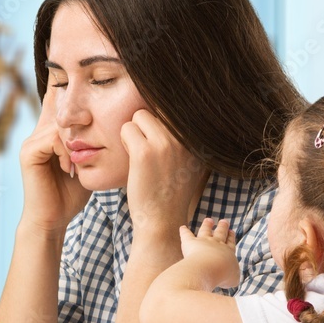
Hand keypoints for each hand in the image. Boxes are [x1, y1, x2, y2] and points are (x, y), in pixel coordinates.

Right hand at [18, 90, 91, 233]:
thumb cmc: (71, 195)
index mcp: (52, 134)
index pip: (60, 102)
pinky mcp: (29, 152)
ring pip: (60, 124)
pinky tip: (70, 169)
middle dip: (79, 113)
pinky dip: (65, 151)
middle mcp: (39, 133)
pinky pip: (52, 139)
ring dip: (76, 141)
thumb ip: (93, 144)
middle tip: (92, 122)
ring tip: (79, 163)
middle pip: (62, 108)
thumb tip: (119, 127)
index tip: (83, 78)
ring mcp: (32, 142)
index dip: (70, 89)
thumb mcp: (87, 164)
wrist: (52, 220)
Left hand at [120, 109, 203, 237]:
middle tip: (149, 150)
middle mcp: (186, 137)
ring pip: (140, 115)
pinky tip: (134, 160)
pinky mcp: (145, 153)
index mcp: (198, 137)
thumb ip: (182, 134)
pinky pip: (127, 128)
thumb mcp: (188, 159)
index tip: (158, 140)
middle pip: (156, 107)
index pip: (175, 105)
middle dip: (147, 125)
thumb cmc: (170, 190)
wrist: (162, 221)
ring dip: (135, 132)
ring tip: (142, 155)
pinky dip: (125, 141)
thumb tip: (173, 101)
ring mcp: (166, 144)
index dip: (160, 119)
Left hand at [178, 218, 240, 288]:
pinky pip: (186, 235)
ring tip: (208, 220)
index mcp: (228, 252)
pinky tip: (182, 227)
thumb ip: (231, 278)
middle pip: (220, 233)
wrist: (210, 269)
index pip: (230, 243)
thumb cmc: (222, 276)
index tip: (231, 232)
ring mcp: (203, 242)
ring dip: (207, 225)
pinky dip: (184, 231)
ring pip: (205, 230)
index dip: (231, 238)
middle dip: (222, 227)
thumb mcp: (233, 280)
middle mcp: (217, 244)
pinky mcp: (190, 243)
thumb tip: (227, 280)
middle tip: (224, 221)